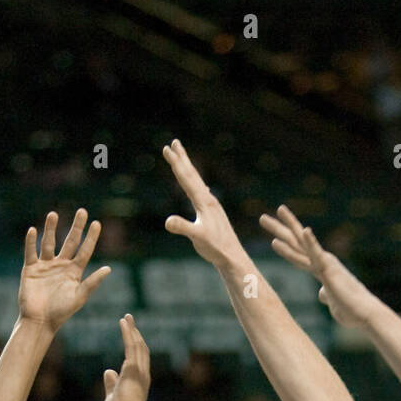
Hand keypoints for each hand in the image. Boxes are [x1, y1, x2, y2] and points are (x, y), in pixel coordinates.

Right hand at [19, 209, 111, 329]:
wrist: (40, 322)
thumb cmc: (61, 313)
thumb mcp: (79, 297)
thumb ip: (92, 282)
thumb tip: (109, 269)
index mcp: (74, 272)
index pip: (85, 250)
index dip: (91, 237)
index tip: (97, 223)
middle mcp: (61, 265)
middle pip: (70, 242)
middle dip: (76, 227)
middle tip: (82, 211)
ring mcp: (45, 266)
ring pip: (49, 243)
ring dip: (51, 229)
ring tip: (54, 214)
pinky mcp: (30, 269)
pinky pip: (30, 252)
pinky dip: (31, 241)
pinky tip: (33, 230)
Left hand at [102, 315, 150, 400]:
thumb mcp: (113, 396)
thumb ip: (111, 383)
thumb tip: (108, 371)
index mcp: (140, 380)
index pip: (139, 359)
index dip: (135, 345)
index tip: (131, 335)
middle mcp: (143, 373)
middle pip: (141, 348)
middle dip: (135, 333)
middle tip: (129, 320)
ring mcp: (139, 370)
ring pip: (137, 344)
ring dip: (132, 330)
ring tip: (126, 317)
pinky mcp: (133, 368)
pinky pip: (131, 346)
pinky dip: (128, 333)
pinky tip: (123, 323)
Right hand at [163, 139, 243, 268]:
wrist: (232, 257)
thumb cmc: (216, 249)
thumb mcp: (197, 238)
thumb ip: (183, 227)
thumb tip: (167, 221)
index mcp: (204, 202)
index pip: (186, 178)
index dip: (176, 163)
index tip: (167, 148)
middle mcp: (209, 200)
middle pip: (192, 175)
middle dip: (182, 158)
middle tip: (174, 143)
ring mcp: (212, 206)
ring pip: (197, 182)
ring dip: (188, 169)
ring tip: (182, 159)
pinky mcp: (213, 214)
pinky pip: (201, 193)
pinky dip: (196, 184)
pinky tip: (198, 186)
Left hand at [259, 204, 375, 329]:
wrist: (364, 314)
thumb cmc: (351, 310)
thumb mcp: (332, 302)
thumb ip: (326, 295)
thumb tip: (321, 293)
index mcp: (321, 269)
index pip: (299, 253)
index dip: (286, 244)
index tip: (274, 236)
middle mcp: (321, 261)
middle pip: (295, 242)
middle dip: (279, 229)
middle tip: (262, 217)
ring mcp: (324, 263)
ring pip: (300, 243)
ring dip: (284, 229)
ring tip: (269, 215)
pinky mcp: (329, 269)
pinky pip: (317, 254)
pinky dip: (310, 242)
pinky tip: (305, 230)